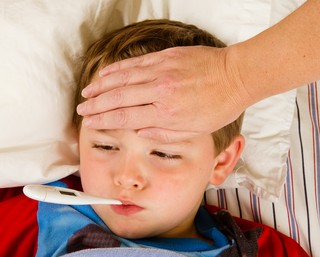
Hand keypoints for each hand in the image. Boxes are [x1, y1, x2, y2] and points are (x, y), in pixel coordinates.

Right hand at [77, 45, 251, 141]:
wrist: (236, 77)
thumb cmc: (218, 107)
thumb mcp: (193, 132)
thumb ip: (163, 134)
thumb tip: (139, 133)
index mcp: (166, 114)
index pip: (125, 118)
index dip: (104, 120)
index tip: (90, 122)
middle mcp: (159, 92)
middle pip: (118, 98)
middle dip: (96, 104)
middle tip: (82, 108)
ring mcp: (161, 71)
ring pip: (122, 78)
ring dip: (101, 86)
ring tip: (87, 92)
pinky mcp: (165, 57)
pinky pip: (135, 63)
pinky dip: (117, 69)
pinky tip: (106, 74)